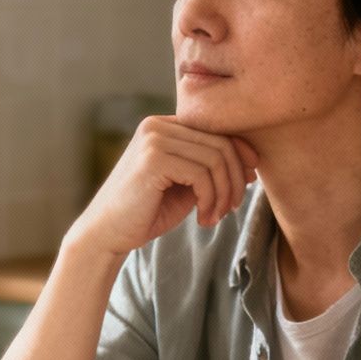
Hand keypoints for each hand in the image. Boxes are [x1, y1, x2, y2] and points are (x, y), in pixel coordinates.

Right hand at [66, 117, 257, 260]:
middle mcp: (157, 124)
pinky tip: (203, 218)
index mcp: (164, 125)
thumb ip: (211, 169)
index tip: (248, 184)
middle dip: (234, 180)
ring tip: (215, 216)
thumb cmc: (146, 212)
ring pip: (216, 159)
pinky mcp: (153, 158)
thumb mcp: (186, 185)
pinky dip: (210, 200)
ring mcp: (153, 139)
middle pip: (221, 143)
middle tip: (231, 209)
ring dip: (224, 194)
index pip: (216, 130)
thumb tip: (253, 160)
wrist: (107, 234)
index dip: (241, 155)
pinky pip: (202, 174)